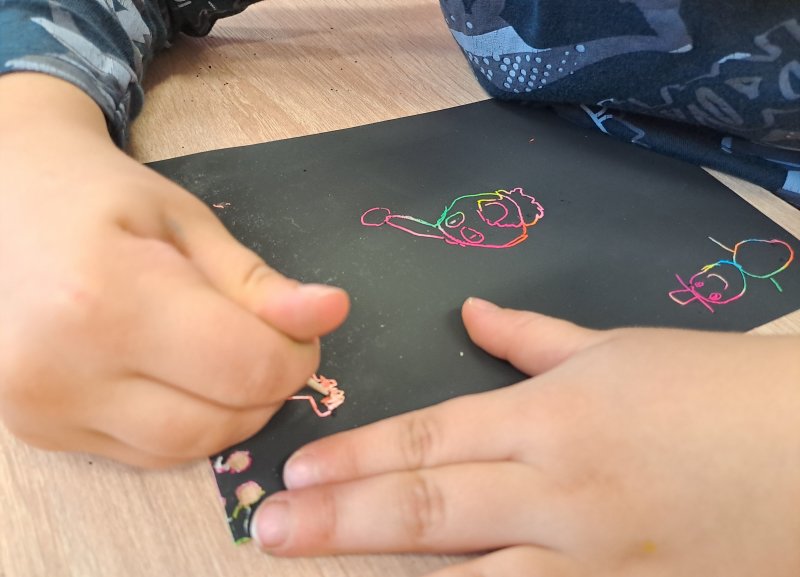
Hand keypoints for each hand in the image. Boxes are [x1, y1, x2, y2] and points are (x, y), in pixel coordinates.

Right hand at [0, 74, 348, 467]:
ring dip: (229, 413)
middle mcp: (61, 370)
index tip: (302, 328)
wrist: (2, 203)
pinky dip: (184, 424)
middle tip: (268, 340)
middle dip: (268, 389)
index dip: (296, 356)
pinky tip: (174, 374)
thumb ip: (257, 283)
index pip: (245, 366)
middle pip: (218, 422)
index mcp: (104, 297)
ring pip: (184, 450)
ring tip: (218, 352)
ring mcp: (41, 411)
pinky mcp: (38, 433)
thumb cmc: (97, 197)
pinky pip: (145, 453)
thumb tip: (331, 313)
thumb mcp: (186, 222)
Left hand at [251, 298, 799, 576]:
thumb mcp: (615, 348)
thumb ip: (531, 338)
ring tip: (320, 566)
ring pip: (466, 576)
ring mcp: (585, 561)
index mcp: (549, 417)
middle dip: (340, 520)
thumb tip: (471, 310)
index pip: (429, 438)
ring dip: (387, 576)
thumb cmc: (709, 389)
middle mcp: (554, 492)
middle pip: (426, 508)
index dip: (357, 454)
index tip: (297, 467)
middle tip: (269, 527)